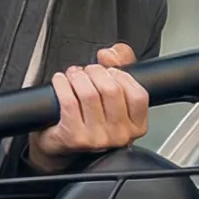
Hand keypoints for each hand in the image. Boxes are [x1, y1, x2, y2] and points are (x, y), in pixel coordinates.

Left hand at [28, 43, 149, 172]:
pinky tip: (60, 81)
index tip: (109, 71)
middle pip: (111, 90)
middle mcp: (120, 136)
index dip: (122, 75)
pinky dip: (62, 85)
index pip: (139, 95)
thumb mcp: (115, 93)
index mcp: (136, 127)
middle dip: (95, 72)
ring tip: (73, 75)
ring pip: (89, 94)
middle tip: (86, 71)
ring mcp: (97, 139)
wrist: (64, 144)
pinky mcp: (75, 137)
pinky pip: (69, 101)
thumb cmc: (91, 118)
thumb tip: (110, 54)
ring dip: (77, 76)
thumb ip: (122, 64)